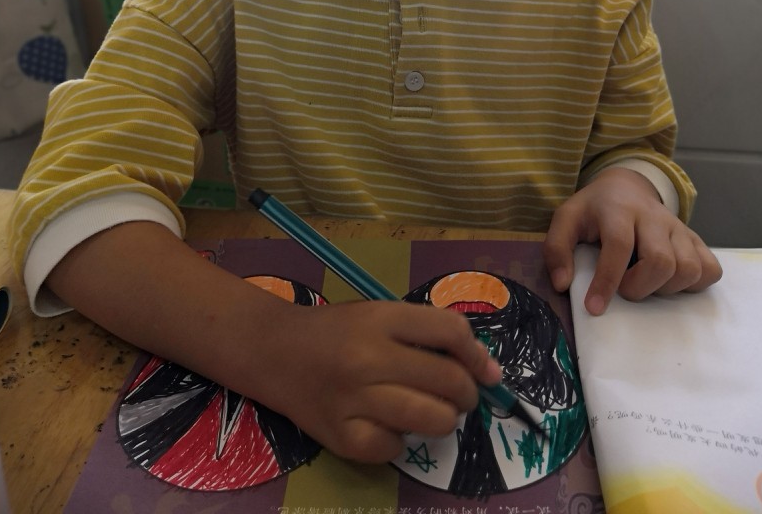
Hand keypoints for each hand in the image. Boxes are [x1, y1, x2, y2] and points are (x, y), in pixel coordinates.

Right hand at [256, 298, 502, 462]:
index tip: (486, 370)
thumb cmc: (335, 330)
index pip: (450, 331)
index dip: (477, 353)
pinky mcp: (342, 438)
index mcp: (380, 316)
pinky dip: (400, 440)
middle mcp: (368, 356)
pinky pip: (396, 447)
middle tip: (460, 395)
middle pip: (448, 380)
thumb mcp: (378, 313)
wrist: (273, 351)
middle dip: (467, 393)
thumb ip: (426, 333)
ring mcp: (354, 400)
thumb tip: (487, 369)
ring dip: (444, 419)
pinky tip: (388, 424)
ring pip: (432, 420)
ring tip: (432, 410)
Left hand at [543, 167, 721, 314]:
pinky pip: (711, 268)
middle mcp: (654, 217)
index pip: (619, 245)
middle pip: (661, 260)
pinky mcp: (695, 240)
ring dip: (667, 288)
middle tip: (624, 289)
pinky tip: (671, 282)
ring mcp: (679, 228)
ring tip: (645, 284)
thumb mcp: (566, 219)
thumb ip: (557, 248)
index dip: (608, 280)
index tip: (594, 307)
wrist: (626, 187)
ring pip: (689, 268)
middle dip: (640, 287)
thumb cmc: (594, 210)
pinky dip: (695, 283)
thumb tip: (563, 284)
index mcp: (619, 210)